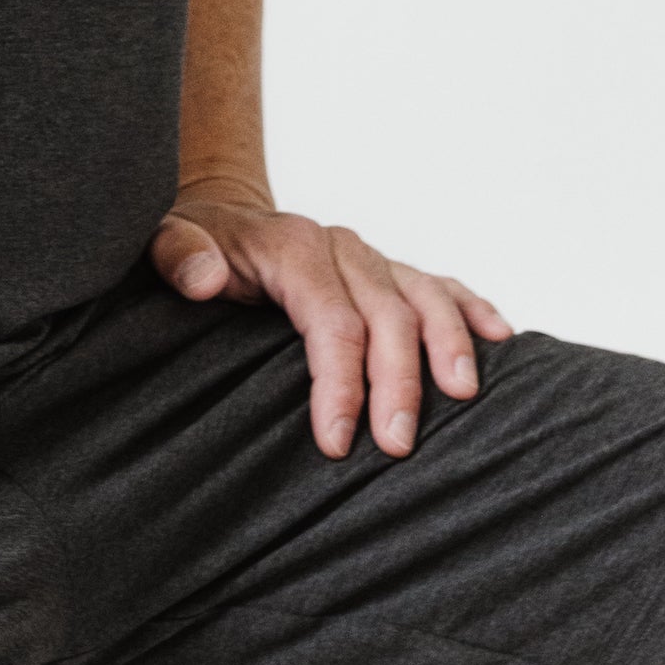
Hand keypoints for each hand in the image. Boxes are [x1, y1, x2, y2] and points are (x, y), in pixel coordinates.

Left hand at [153, 183, 513, 460]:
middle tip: (398, 446)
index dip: (339, 381)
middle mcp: (341, 249)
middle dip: (397, 382)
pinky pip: (439, 285)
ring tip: (463, 398)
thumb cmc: (193, 245)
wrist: (216, 219)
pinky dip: (470, 308)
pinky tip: (499, 337)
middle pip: (386, 315)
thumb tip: (206, 277)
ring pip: (424, 297)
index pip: (331, 319)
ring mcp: (371, 259)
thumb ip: (179, 254)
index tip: (335, 442)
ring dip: (449, 346)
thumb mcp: (165, 242)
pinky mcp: (387, 272)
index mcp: (293, 248)